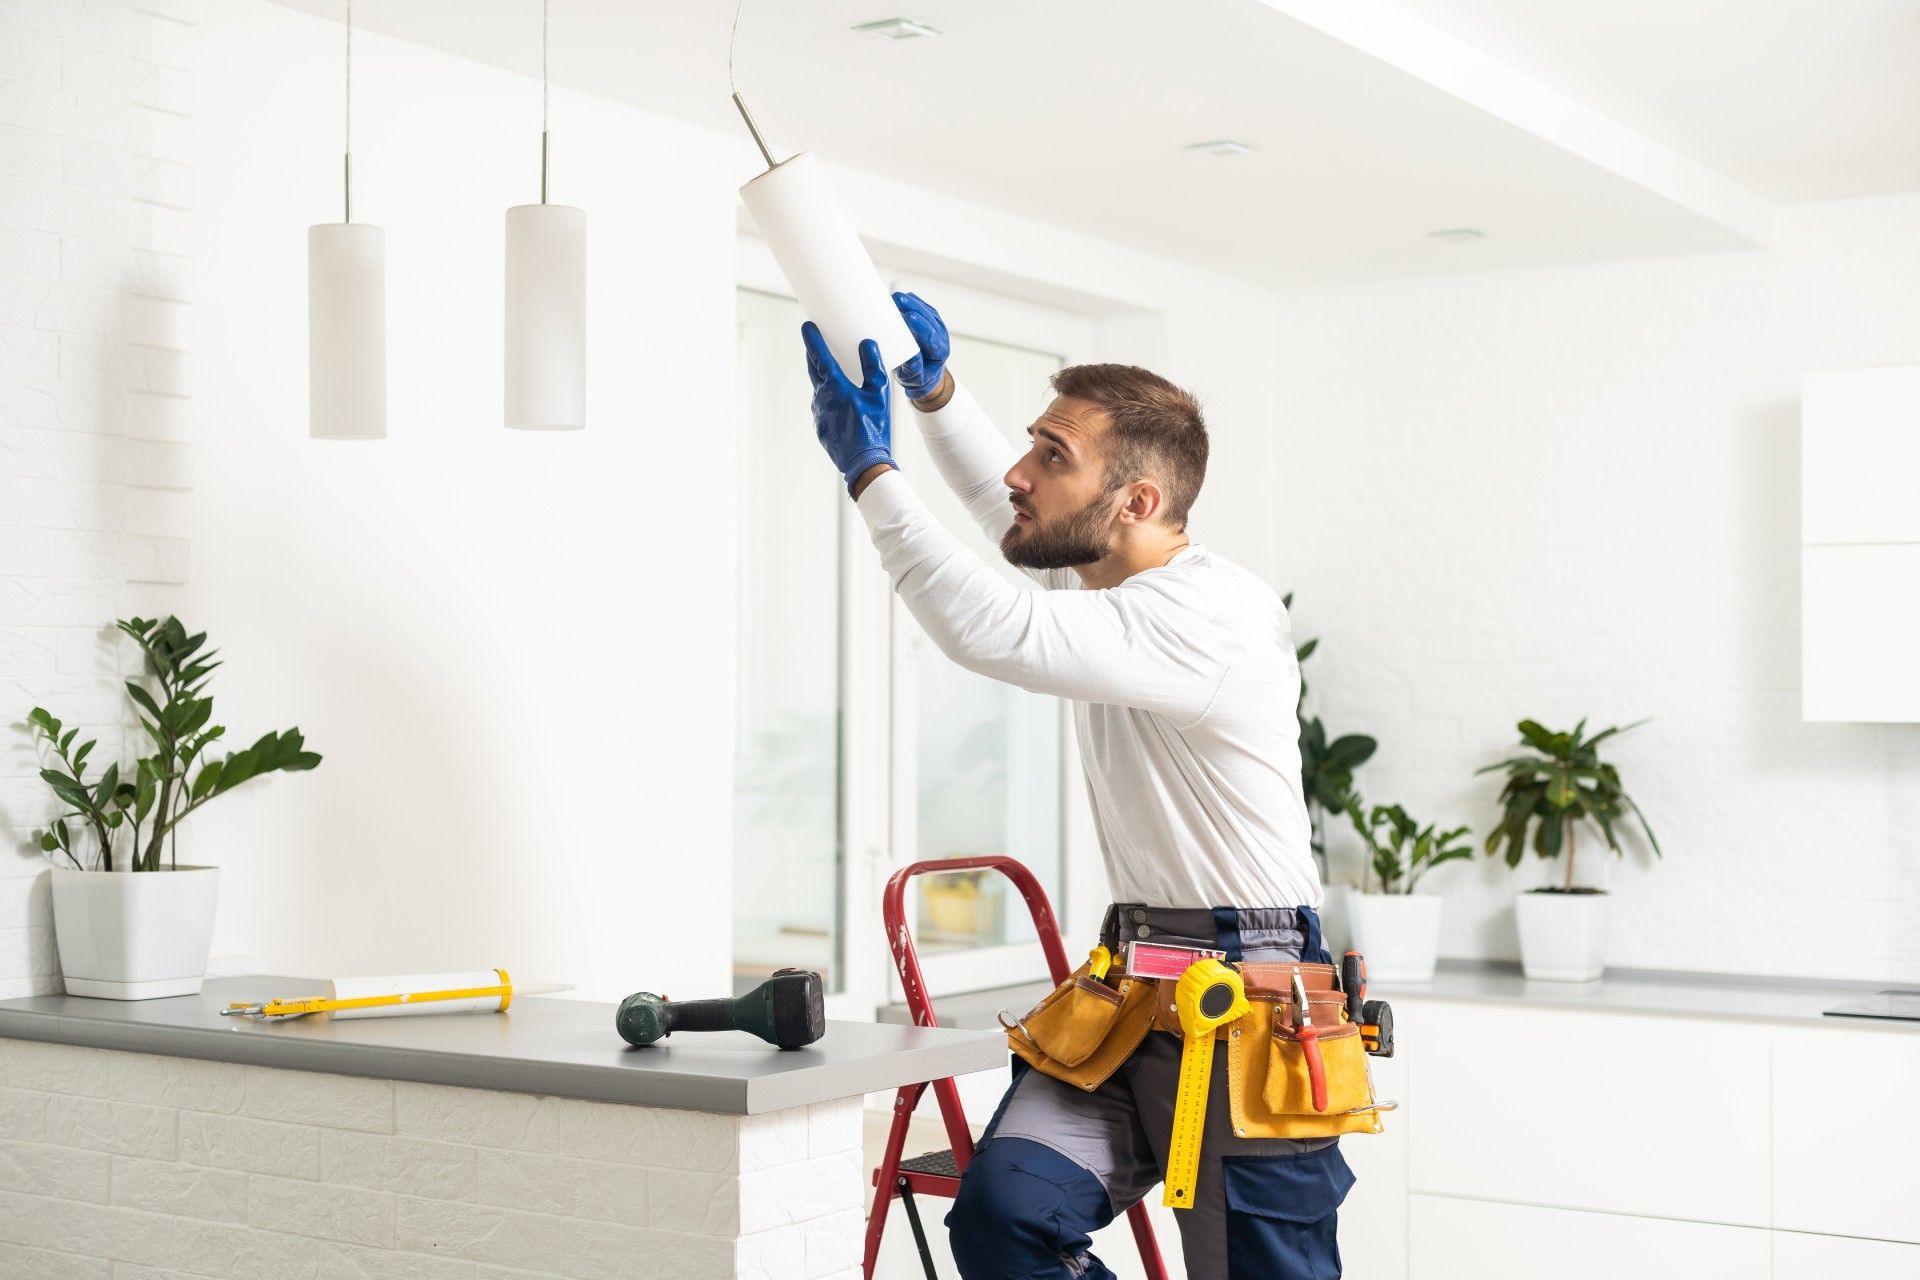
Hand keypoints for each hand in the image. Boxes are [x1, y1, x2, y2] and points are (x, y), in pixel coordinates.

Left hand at [801, 321, 894, 492]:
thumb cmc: (873, 428)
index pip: (820, 357)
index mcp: (835, 387)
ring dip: (823, 377)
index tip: (807, 326)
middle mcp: (821, 398)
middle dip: (813, 354)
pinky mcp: (820, 425)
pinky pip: (823, 405)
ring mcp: (819, 413)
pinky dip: (828, 396)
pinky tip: (839, 399)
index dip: (813, 340)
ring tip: (832, 369)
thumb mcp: (879, 395)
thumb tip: (868, 344)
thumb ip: (873, 368)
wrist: (863, 463)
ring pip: (819, 388)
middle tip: (814, 340)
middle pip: (814, 369)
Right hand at [891, 291, 949, 400]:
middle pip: (929, 318)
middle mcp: (941, 336)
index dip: (920, 325)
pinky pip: (921, 305)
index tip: (908, 317)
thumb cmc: (918, 377)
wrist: (923, 373)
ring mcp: (936, 325)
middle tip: (897, 300)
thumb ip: (913, 369)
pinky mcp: (929, 317)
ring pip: (925, 309)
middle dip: (913, 307)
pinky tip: (898, 298)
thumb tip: (910, 356)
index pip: (931, 336)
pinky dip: (910, 301)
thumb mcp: (914, 379)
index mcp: (940, 352)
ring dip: (911, 301)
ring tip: (895, 296)